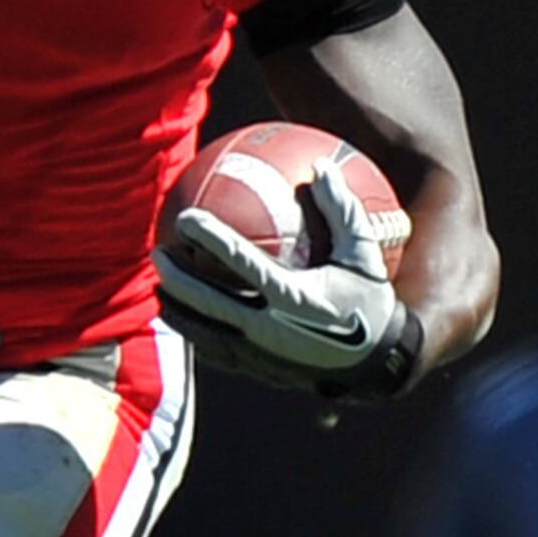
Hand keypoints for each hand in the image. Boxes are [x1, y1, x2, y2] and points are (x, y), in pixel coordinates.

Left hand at [153, 156, 414, 400]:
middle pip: (208, 302)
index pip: (241, 263)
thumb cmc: (370, 301)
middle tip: (158, 251)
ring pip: (204, 332)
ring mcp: (261, 355)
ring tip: (157, 286)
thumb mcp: (364, 253)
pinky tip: (182, 317)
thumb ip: (342, 209)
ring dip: (177, 309)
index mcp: (294, 298)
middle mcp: (270, 329)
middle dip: (178, 277)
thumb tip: (320, 165)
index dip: (211, 239)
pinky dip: (195, 333)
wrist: (379, 365)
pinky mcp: (258, 371)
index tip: (185, 218)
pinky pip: (216, 352)